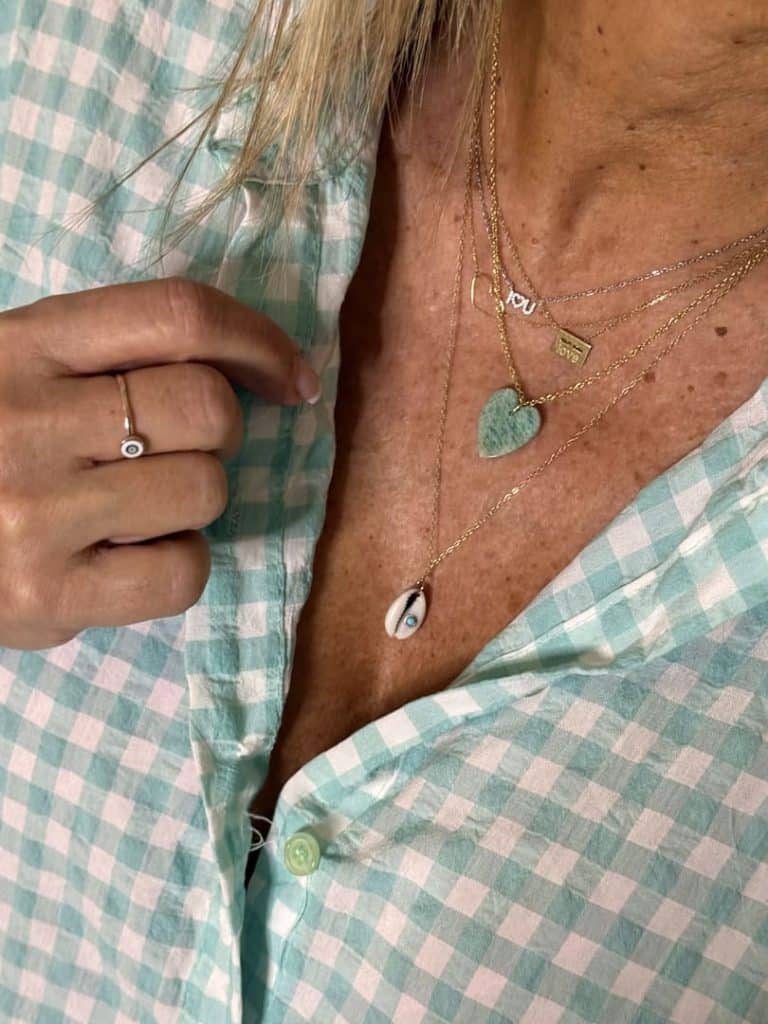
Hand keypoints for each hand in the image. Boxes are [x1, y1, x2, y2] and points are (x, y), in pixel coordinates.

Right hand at [0, 277, 320, 649]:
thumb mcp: (20, 369)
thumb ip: (108, 355)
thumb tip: (246, 370)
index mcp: (23, 345)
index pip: (177, 315)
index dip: (257, 341)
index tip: (287, 377)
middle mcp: (26, 419)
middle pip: (206, 407)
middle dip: (222, 432)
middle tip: (187, 449)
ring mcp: (34, 512)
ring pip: (204, 489)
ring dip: (197, 499)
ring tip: (143, 507)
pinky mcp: (48, 597)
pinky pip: (182, 572)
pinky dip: (180, 563)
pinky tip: (133, 556)